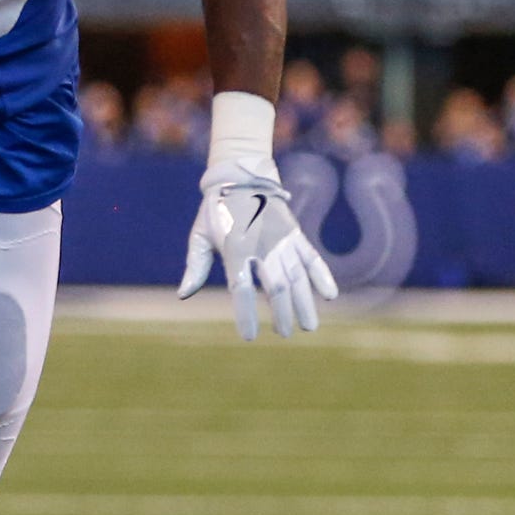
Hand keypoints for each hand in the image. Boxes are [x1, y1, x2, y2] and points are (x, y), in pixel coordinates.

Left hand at [178, 158, 338, 339]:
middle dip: (282, 313)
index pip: (242, 289)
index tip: (249, 336)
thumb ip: (195, 266)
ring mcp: (281, 240)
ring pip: (297, 276)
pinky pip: (311, 257)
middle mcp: (262, 246)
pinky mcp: (295, 234)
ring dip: (304, 302)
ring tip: (309, 326)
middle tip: (284, 333)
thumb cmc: (216, 212)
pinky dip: (322, 275)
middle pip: (276, 286)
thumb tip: (184, 295)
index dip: (245, 314)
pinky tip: (330, 295)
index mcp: (235, 248)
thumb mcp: (199, 236)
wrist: (240, 178)